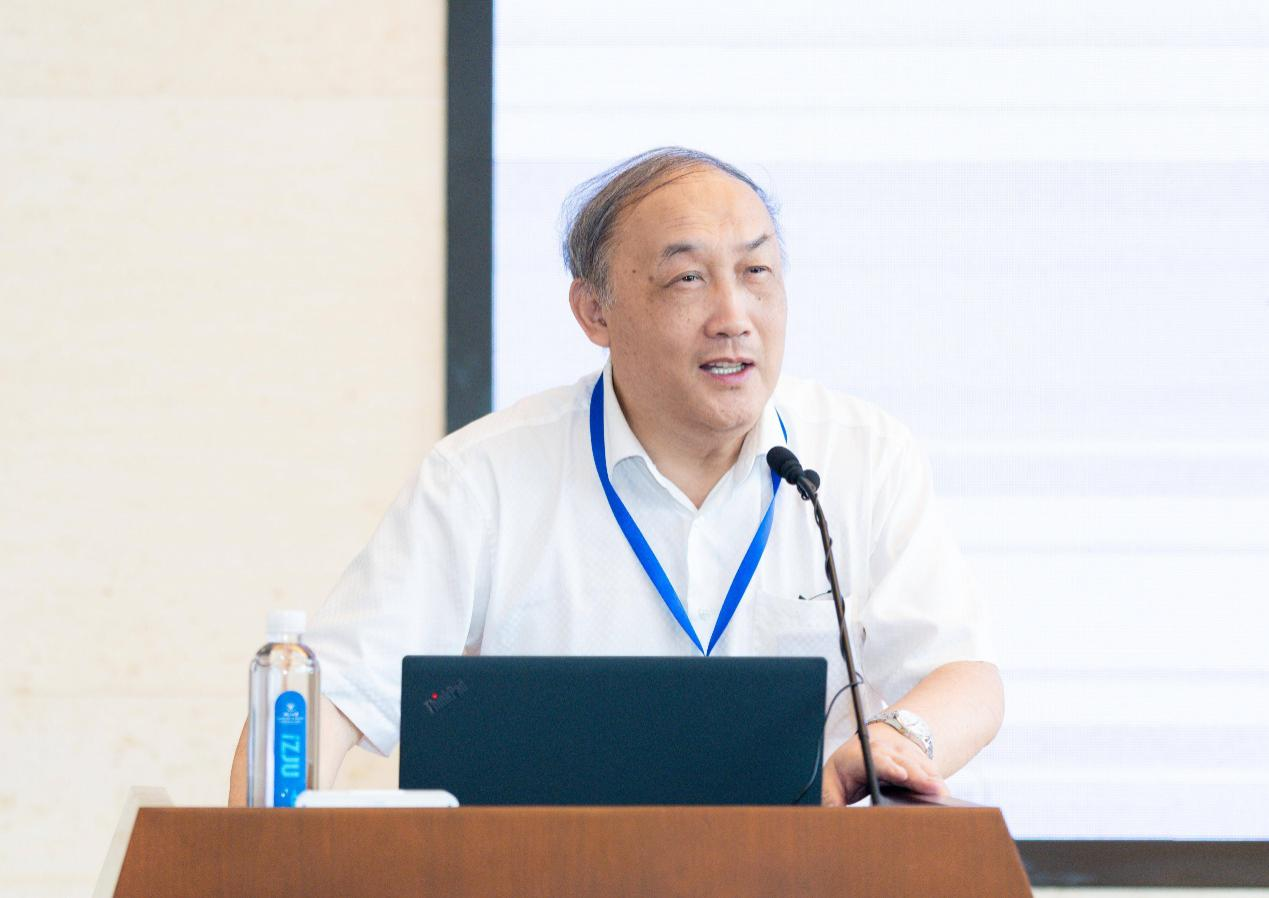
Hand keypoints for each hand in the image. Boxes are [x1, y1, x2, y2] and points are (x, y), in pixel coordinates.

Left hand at [821, 722, 947, 805]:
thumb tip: (833, 819)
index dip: (889, 767)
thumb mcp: (830, 784)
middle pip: (903, 762)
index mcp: (858, 756)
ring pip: (919, 763)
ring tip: (944, 794)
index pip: (876, 760)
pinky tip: (945, 793)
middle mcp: (881, 750)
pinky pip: (929, 768)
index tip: (901, 775)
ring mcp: (900, 751)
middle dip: (918, 776)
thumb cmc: (845, 771)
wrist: (862, 749)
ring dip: (932, 778)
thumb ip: (830, 801)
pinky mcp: (915, 757)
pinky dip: (937, 779)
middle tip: (934, 790)